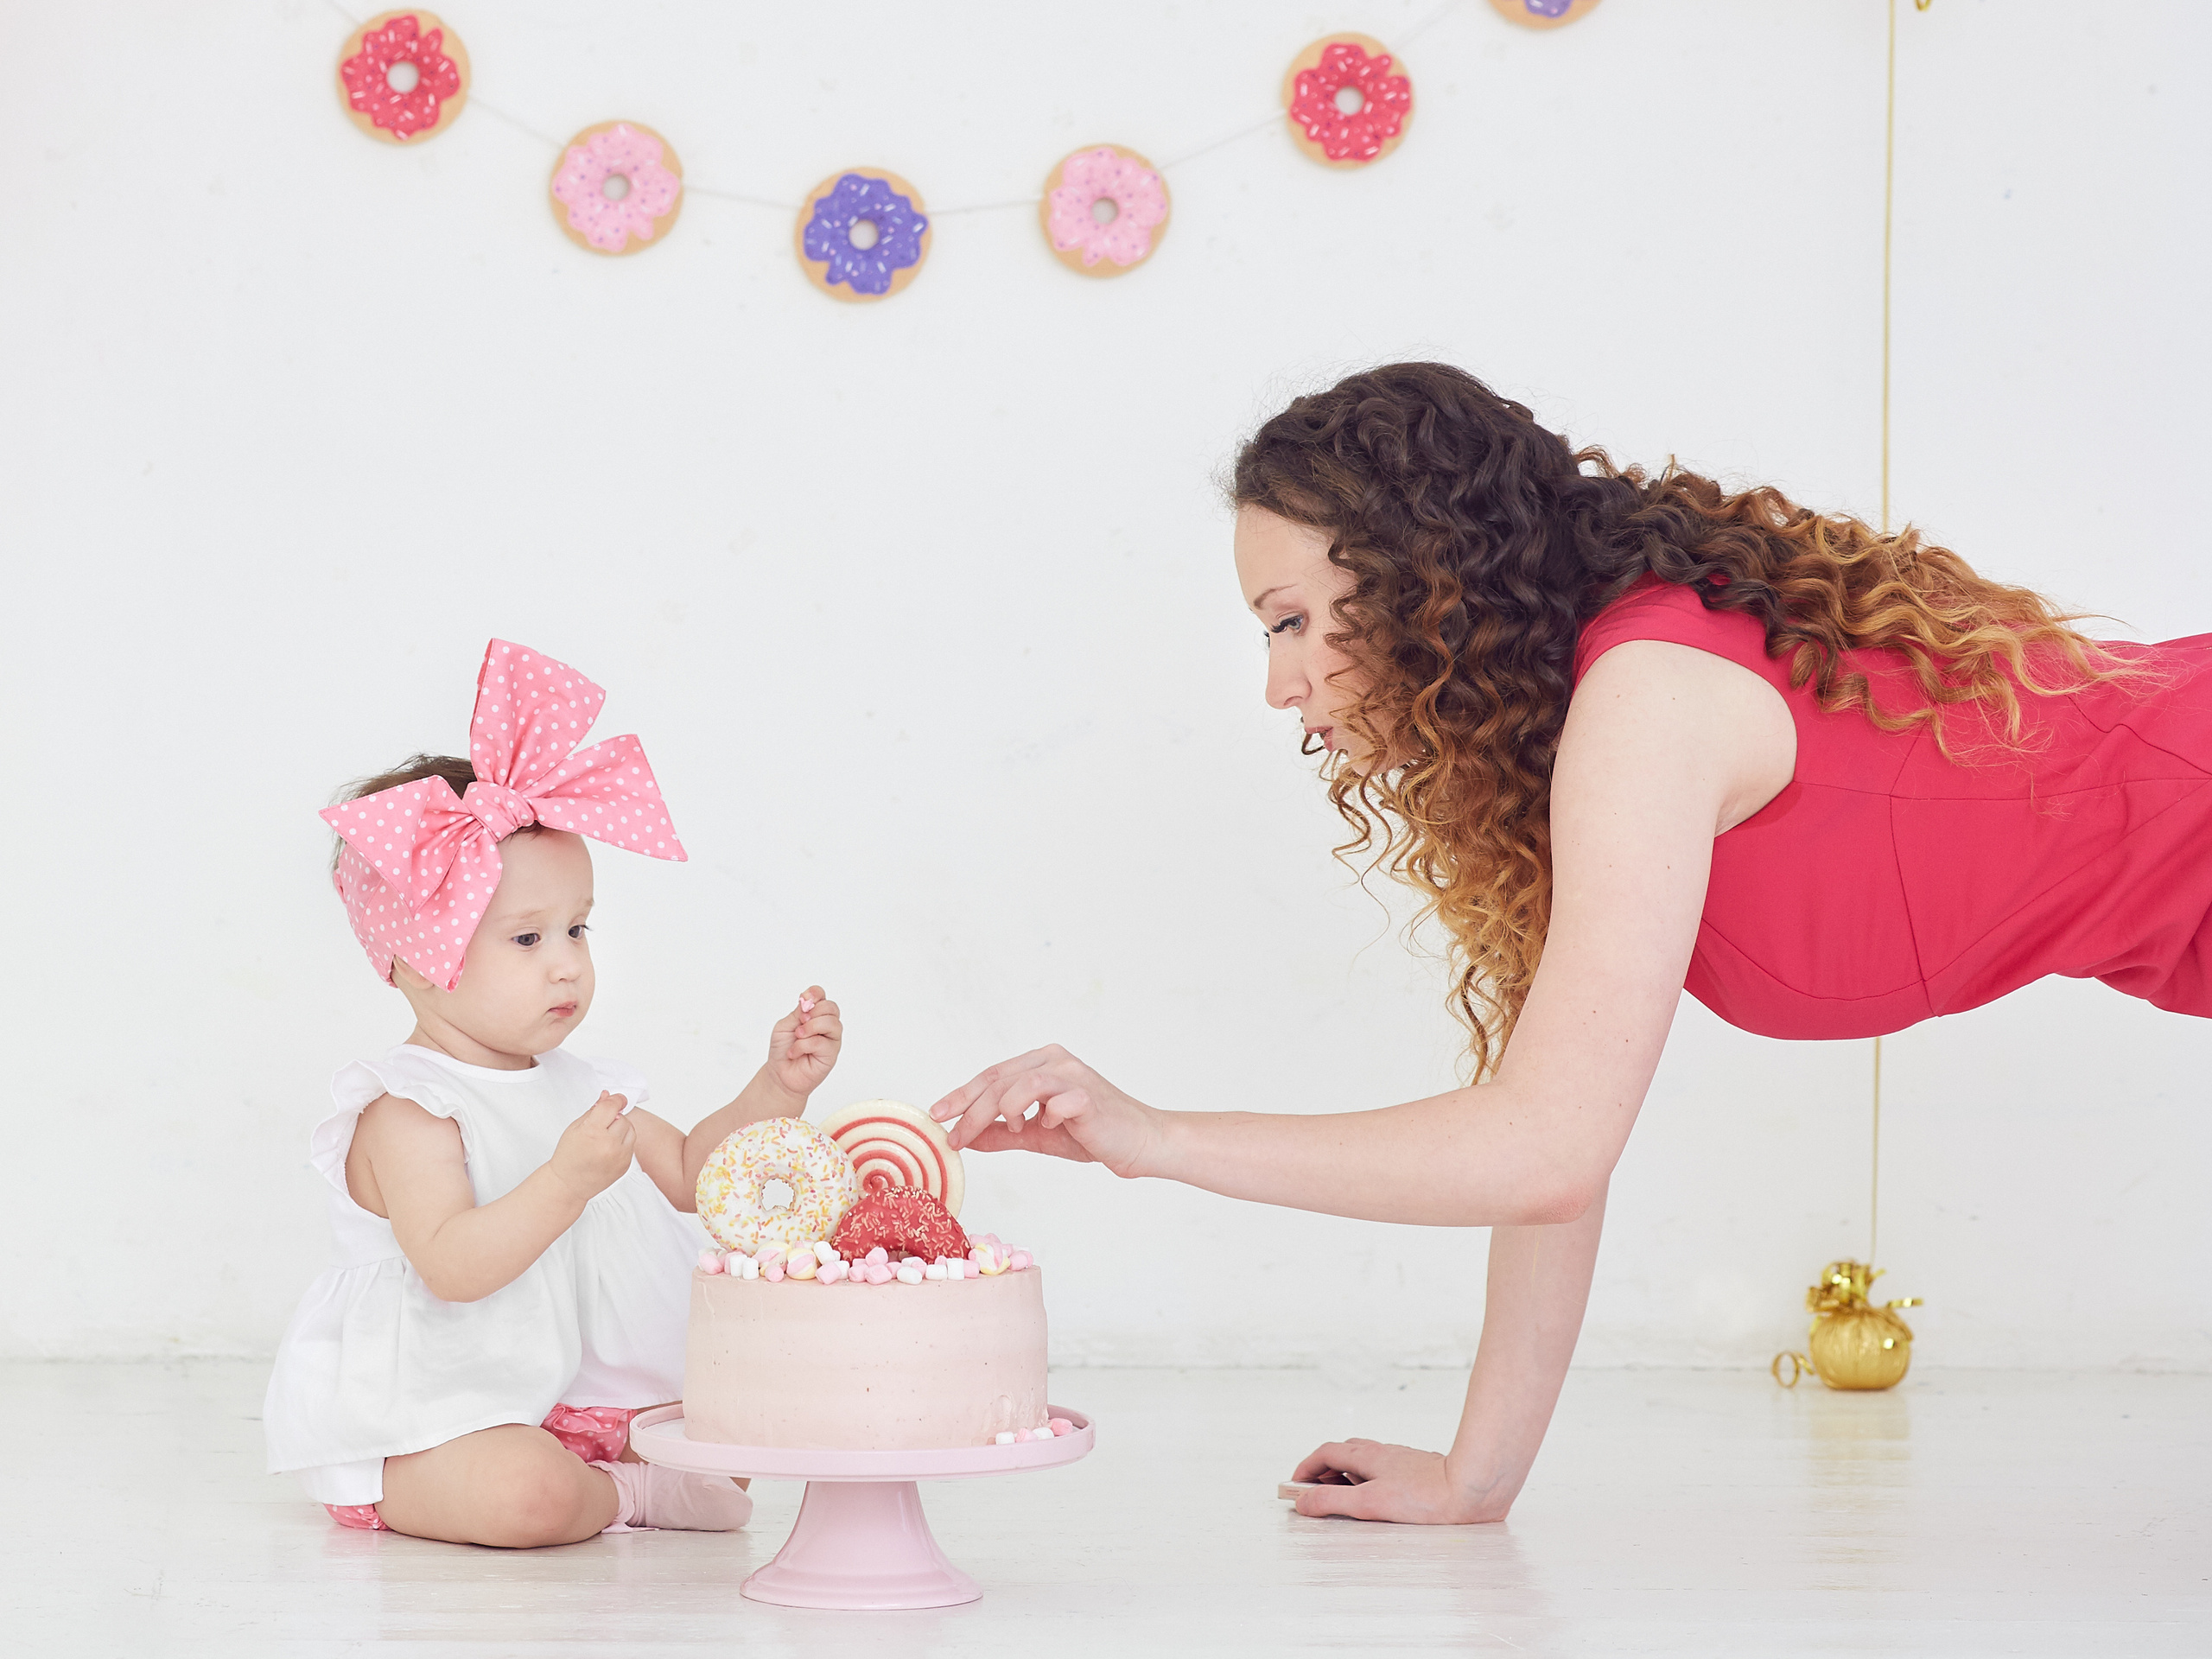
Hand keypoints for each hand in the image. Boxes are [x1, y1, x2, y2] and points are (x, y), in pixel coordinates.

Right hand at [549, 1092, 635, 1202]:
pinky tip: (608, 1149)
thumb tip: (607, 1096)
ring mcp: (619, 1156)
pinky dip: (623, 1143)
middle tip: (601, 1126)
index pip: (611, 1106)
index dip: (615, 1099)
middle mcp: (608, 1145)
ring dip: (621, 1129)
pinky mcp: (625, 1165)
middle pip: (622, 1118)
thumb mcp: (575, 1128)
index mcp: (592, 1132)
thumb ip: (594, 1110)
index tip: (617, 1098)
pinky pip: (631, 1145)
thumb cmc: (569, 1156)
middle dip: (614, 1118)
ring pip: (631, 1130)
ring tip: (605, 1138)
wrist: (569, 1184)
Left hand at [768, 986, 841, 1103]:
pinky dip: (804, 1045)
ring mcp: (831, 1040)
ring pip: (832, 1023)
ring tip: (798, 1036)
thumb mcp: (784, 1025)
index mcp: (815, 1015)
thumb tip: (808, 1001)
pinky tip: (795, 1052)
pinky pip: (822, 1042)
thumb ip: (797, 1012)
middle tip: (800, 1022)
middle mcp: (826, 1026)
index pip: (822, 997)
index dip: (815, 993)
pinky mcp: (831, 1055)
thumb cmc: (783, 1049)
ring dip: (810, 1028)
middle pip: (831, 1007)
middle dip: (813, 1012)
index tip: (804, 998)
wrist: (779, 1073)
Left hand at [928, 1045, 1162, 1178]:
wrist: (1139, 1143)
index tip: (938, 1116)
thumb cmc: (1091, 1134)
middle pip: (999, 1080)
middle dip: (971, 1111)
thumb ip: (1003, 1133)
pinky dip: (1045, 1117)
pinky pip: (1057, 1102)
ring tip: (1012, 1129)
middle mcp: (1055, 1061)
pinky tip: (1049, 1126)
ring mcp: (1073, 1075)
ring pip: (1021, 1085)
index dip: (961, 1096)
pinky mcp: (1089, 1096)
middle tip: (955, 1138)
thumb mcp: (1037, 1135)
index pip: (992, 1075)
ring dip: (1005, 1111)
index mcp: (1042, 1063)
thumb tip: (967, 1138)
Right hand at [1287, 1439, 1506, 1524]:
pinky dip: (1369, 1480)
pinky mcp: (1417, 1470)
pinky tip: (1380, 1499)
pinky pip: (1383, 1470)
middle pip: (1343, 1453)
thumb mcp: (1370, 1503)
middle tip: (1316, 1494)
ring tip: (1345, 1500)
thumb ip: (1333, 1501)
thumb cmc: (1425, 1497)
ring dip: (1347, 1476)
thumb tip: (1303, 1502)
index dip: (1306, 1468)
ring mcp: (1401, 1460)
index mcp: (1366, 1455)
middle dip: (1324, 1471)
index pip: (1325, 1452)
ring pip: (1364, 1461)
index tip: (1295, 1485)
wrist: (1470, 1490)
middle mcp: (1382, 1452)